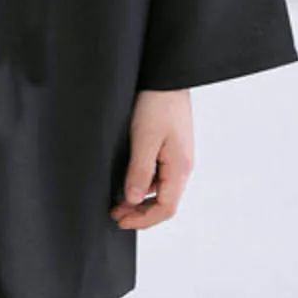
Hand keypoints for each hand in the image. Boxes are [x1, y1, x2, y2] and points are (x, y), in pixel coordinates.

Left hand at [110, 88, 192, 229]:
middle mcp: (182, 165)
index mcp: (179, 167)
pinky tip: (128, 180)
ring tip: (117, 200)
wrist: (166, 77)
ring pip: (160, 189)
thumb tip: (132, 200)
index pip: (166, 208)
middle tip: (115, 214)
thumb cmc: (157, 103)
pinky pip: (159, 175)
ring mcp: (177, 156)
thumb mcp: (144, 139)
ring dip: (140, 199)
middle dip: (139, 213)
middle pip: (164, 202)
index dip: (142, 220)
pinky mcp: (171, 147)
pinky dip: (143, 183)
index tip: (120, 221)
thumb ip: (139, 172)